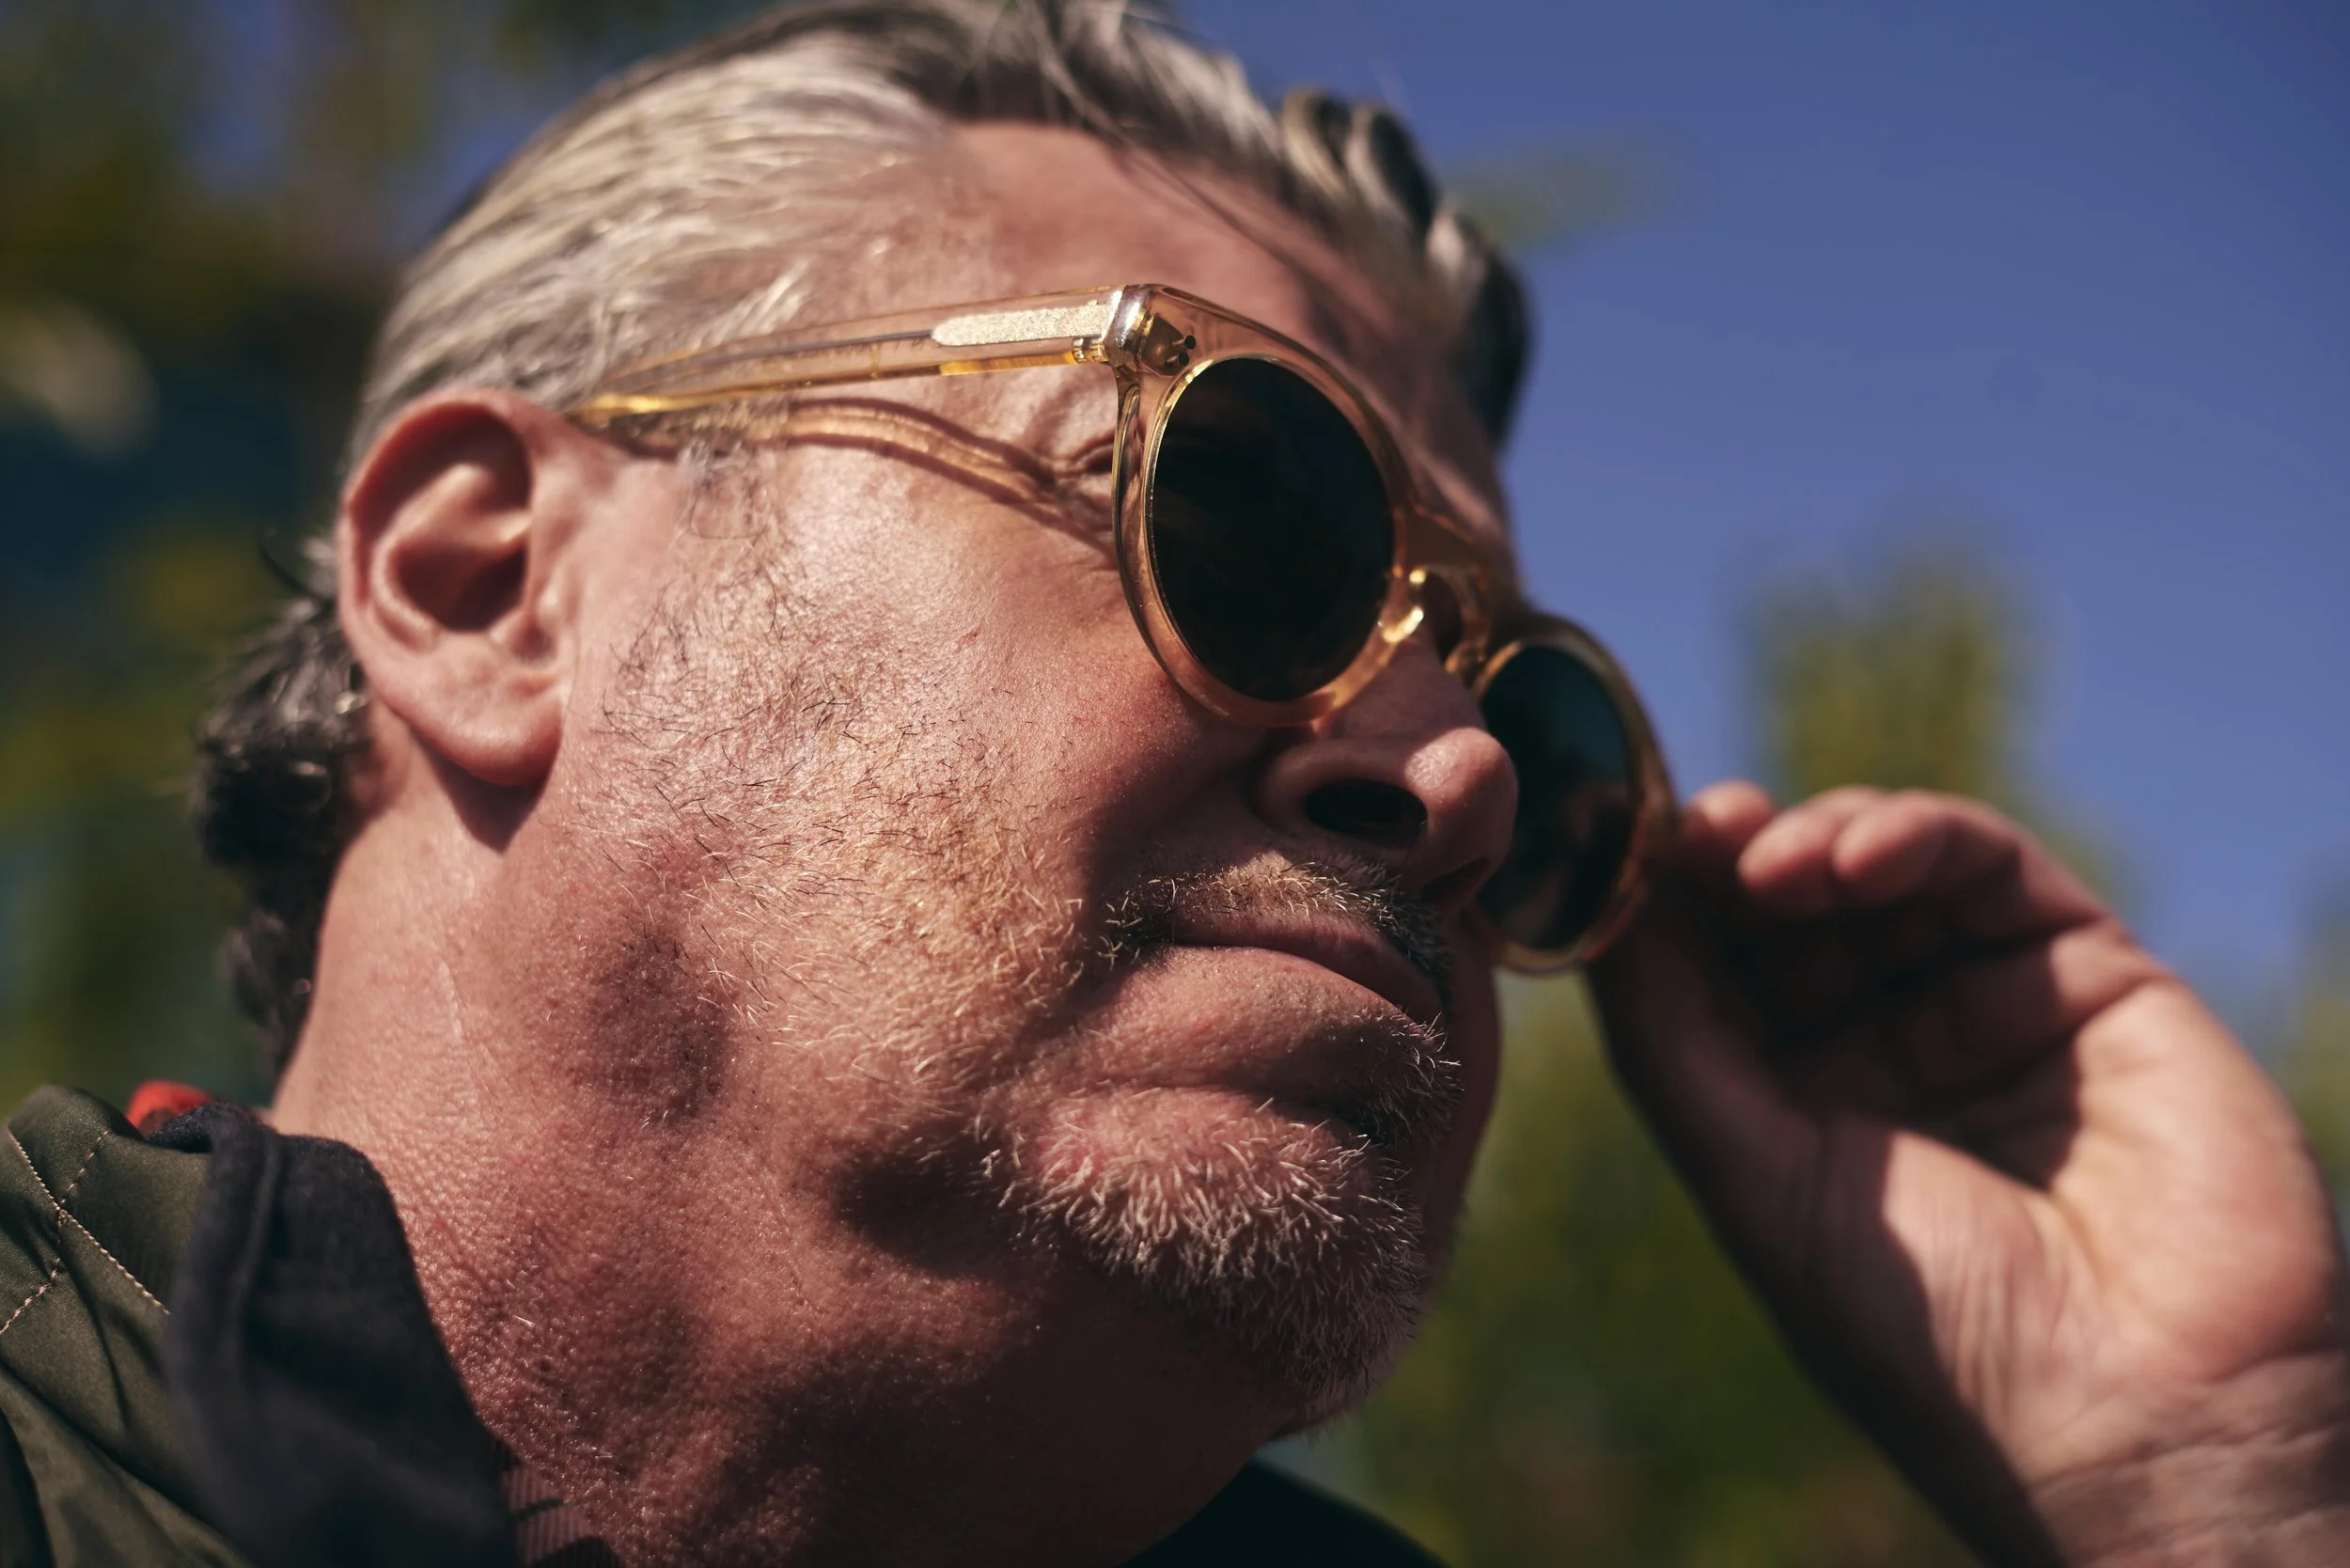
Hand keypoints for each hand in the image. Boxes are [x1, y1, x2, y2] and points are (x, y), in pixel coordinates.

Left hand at [1589, 783, 2349, 1565]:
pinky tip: (1851, 860)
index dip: (1666, 905)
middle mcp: (1892, 1053)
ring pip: (1885, 872)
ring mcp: (1992, 1008)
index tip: (1614, 851)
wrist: (2141, 1418)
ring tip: (1769, 864)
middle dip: (1730, 859)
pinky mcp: (2093, 973)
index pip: (1717, 973)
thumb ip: (1671, 1041)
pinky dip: (1913, 838)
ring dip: (1813, 840)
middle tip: (1687, 832)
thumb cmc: (1928, 1335)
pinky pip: (1991, 870)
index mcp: (1800, 1111)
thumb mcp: (1758, 1181)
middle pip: (1791, 908)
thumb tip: (1595, 909)